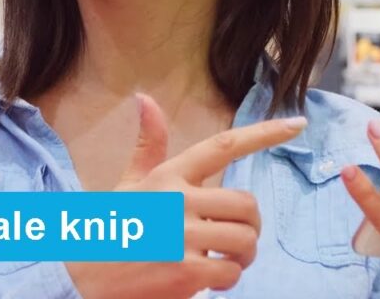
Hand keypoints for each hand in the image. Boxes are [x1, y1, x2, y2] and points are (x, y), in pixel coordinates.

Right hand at [67, 93, 306, 298]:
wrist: (81, 279)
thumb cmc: (112, 228)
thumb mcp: (129, 183)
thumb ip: (148, 146)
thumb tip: (145, 98)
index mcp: (167, 176)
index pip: (223, 146)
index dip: (264, 134)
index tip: (297, 124)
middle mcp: (176, 200)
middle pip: (245, 204)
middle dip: (251, 225)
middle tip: (238, 238)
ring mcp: (181, 237)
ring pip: (244, 240)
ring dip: (243, 256)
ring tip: (226, 261)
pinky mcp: (184, 272)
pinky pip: (230, 273)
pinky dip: (227, 281)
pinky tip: (209, 282)